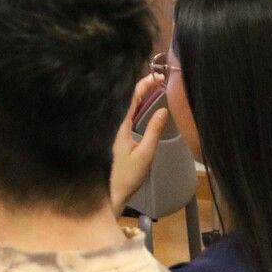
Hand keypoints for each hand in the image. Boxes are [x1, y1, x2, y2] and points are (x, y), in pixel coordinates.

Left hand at [109, 74, 168, 214]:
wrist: (107, 195)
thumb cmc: (126, 177)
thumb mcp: (145, 154)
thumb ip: (153, 131)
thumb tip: (163, 110)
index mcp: (119, 125)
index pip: (132, 96)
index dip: (145, 83)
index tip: (159, 77)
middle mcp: (113, 124)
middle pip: (127, 97)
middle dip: (143, 85)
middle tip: (160, 80)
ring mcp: (111, 129)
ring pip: (124, 105)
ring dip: (139, 94)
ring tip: (154, 87)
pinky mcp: (112, 136)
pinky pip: (122, 114)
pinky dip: (134, 105)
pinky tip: (142, 105)